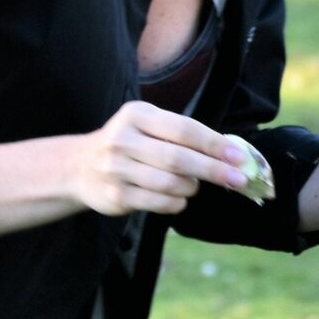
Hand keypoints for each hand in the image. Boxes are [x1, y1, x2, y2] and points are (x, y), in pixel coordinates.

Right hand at [68, 102, 271, 216]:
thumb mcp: (148, 127)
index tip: (239, 157)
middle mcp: (123, 139)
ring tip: (194, 185)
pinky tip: (178, 198)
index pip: (184, 129)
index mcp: (137, 115)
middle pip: (178, 159)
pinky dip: (177, 203)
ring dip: (192, 188)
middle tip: (239, 180)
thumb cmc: (130, 144)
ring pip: (170, 184)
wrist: (79, 166)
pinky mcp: (116, 195)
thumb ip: (183, 135)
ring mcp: (116, 169)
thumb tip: (231, 153)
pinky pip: (160, 203)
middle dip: (214, 170)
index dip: (215, 145)